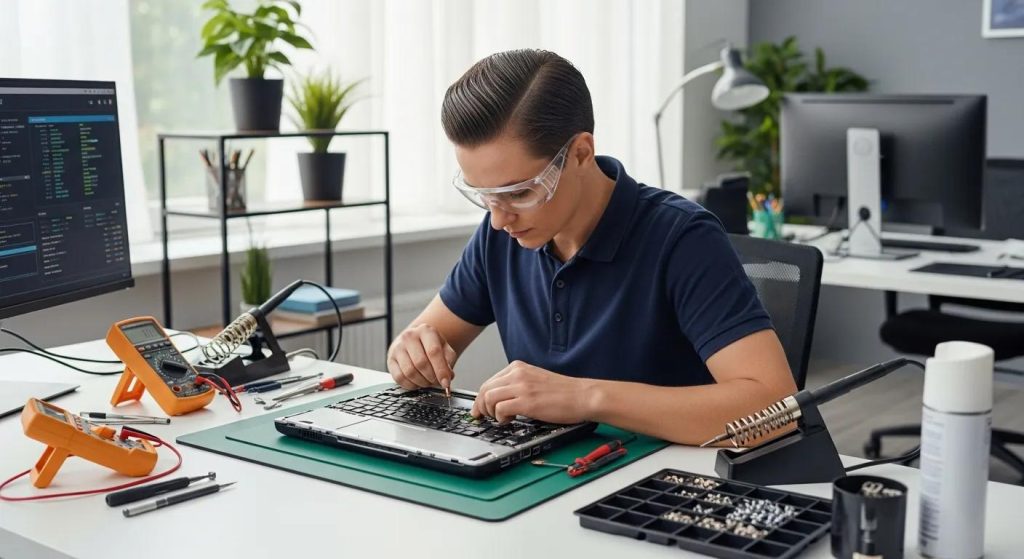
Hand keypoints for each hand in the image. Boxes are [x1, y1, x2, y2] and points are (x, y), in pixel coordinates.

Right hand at [387, 324, 456, 390]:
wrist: (414, 341)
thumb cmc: (431, 346)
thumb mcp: (444, 349)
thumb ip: (448, 362)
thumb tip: (448, 377)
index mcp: (425, 331)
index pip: (433, 352)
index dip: (441, 370)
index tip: (446, 383)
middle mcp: (409, 336)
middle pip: (421, 363)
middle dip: (431, 378)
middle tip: (436, 382)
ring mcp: (397, 347)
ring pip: (410, 372)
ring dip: (421, 382)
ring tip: (427, 381)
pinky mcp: (390, 359)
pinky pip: (399, 378)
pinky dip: (411, 385)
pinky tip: (417, 383)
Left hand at [471, 361, 595, 423]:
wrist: (583, 396)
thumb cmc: (564, 392)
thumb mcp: (536, 379)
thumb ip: (518, 384)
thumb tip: (499, 398)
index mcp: (518, 368)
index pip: (489, 381)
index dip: (481, 398)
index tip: (480, 409)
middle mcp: (517, 374)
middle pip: (484, 389)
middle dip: (481, 407)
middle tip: (485, 417)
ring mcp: (522, 387)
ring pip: (488, 399)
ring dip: (491, 413)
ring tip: (503, 419)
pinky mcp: (527, 402)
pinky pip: (500, 409)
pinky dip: (500, 418)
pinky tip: (511, 420)